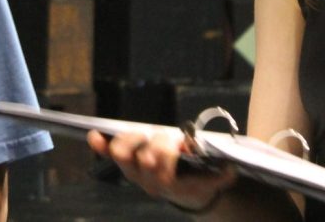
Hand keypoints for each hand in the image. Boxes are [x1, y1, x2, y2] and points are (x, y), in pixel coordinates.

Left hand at [87, 129, 235, 212]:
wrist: (184, 191)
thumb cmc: (198, 177)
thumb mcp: (212, 178)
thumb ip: (219, 175)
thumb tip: (230, 169)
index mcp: (168, 183)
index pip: (162, 172)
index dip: (167, 155)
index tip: (181, 144)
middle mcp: (147, 180)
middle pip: (142, 158)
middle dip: (156, 143)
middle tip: (167, 137)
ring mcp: (133, 172)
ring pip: (123, 154)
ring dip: (132, 139)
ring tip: (143, 133)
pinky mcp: (124, 163)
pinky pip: (108, 153)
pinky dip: (100, 145)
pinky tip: (94, 135)